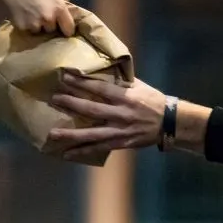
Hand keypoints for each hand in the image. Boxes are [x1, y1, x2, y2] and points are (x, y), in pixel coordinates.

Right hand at [0, 0, 74, 35]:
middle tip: (41, 12)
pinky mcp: (22, 27)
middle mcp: (48, 19)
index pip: (69, 29)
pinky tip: (22, 13)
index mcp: (58, 8)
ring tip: (30, 13)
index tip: (63, 26)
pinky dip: (26, 24)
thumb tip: (67, 3)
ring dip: (37, 24)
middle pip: (52, 29)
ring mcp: (34, 24)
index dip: (66, 28)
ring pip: (39, 30)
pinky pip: (27, 29)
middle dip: (49, 23)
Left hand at [49, 73, 165, 160]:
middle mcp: (121, 113)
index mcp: (125, 96)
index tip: (65, 77)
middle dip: (71, 103)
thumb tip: (102, 68)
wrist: (169, 122)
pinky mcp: (121, 143)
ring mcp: (120, 130)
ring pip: (92, 133)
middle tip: (53, 99)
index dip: (81, 82)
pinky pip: (99, 148)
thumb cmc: (152, 100)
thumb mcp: (139, 85)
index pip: (99, 87)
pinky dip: (83, 151)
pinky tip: (67, 154)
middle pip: (92, 108)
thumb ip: (120, 80)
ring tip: (53, 133)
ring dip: (71, 134)